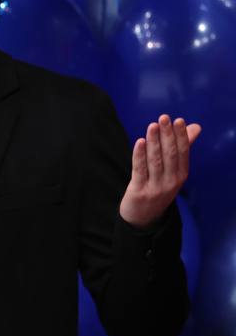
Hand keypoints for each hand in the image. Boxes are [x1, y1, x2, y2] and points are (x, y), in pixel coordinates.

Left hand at [119, 114, 201, 228]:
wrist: (143, 218)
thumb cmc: (158, 188)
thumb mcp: (173, 171)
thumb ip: (182, 148)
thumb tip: (195, 127)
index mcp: (181, 174)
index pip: (183, 152)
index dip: (181, 136)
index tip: (178, 120)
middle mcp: (171, 181)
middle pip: (170, 155)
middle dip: (167, 135)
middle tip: (164, 118)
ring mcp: (156, 187)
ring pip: (156, 161)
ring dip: (154, 142)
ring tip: (152, 126)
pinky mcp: (140, 191)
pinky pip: (140, 170)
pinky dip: (140, 155)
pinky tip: (140, 142)